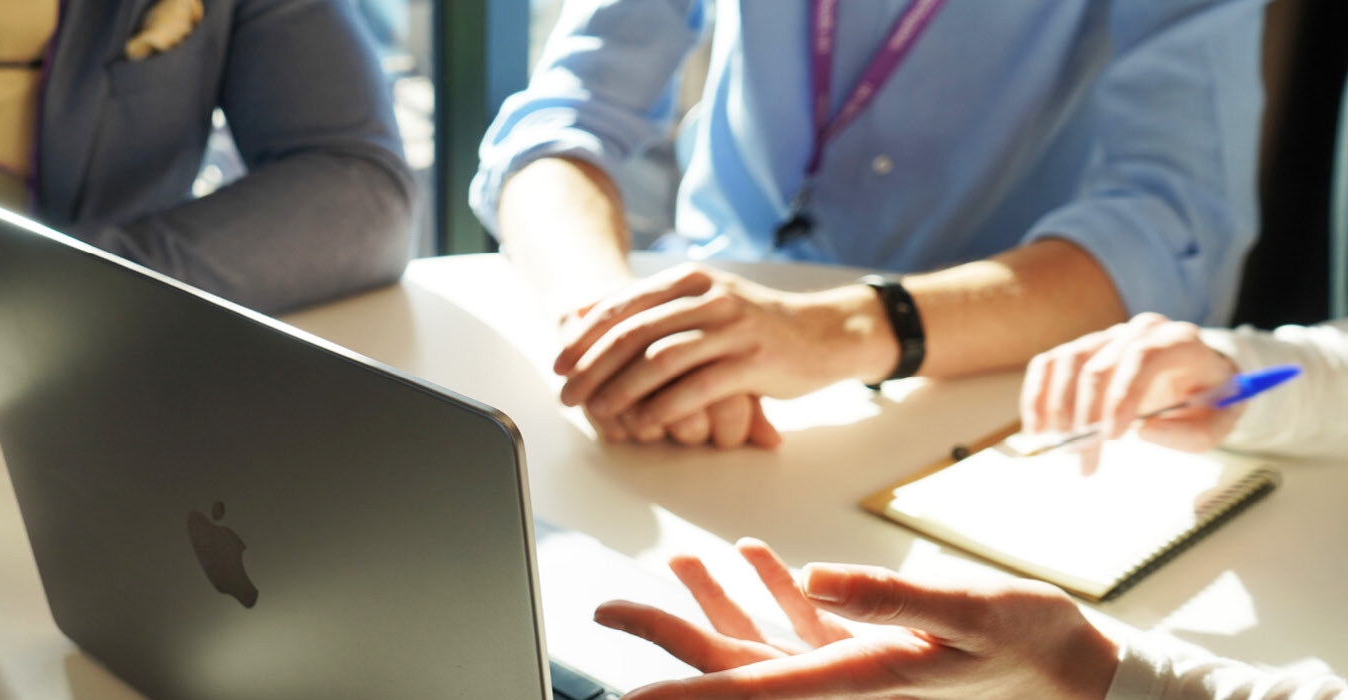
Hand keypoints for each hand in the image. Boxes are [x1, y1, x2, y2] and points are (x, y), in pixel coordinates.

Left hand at [560, 287, 781, 447]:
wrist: (825, 333)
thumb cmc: (753, 325)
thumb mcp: (704, 302)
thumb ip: (655, 306)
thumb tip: (588, 315)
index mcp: (690, 280)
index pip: (622, 306)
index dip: (585, 337)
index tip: (559, 363)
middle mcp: (709, 298)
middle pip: (634, 333)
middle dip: (592, 367)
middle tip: (568, 394)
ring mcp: (733, 328)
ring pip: (661, 359)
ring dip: (622, 389)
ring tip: (599, 412)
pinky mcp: (754, 362)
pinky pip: (697, 387)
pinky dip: (665, 407)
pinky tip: (644, 423)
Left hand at [595, 539, 1119, 699]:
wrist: (1079, 672)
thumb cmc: (1033, 648)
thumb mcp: (968, 615)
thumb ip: (888, 599)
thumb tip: (809, 577)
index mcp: (851, 681)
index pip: (745, 686)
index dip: (680, 689)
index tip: (623, 693)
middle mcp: (840, 681)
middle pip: (732, 660)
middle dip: (667, 633)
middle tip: (605, 607)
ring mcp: (853, 666)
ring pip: (759, 638)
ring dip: (715, 601)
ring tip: (678, 561)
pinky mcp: (871, 650)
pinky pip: (803, 626)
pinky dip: (773, 591)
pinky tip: (755, 556)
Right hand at [1021, 312, 1240, 470]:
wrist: (1197, 378)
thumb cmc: (1206, 401)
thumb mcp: (1218, 424)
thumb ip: (1193, 434)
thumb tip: (1145, 432)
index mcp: (1179, 341)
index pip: (1142, 358)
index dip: (1121, 396)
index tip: (1110, 437)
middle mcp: (1140, 331)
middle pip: (1098, 367)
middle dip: (1085, 418)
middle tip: (1082, 459)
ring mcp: (1107, 337)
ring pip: (1068, 363)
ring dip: (1056, 409)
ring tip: (1060, 446)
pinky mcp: (1083, 349)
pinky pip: (1049, 364)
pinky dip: (1037, 396)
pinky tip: (1038, 427)